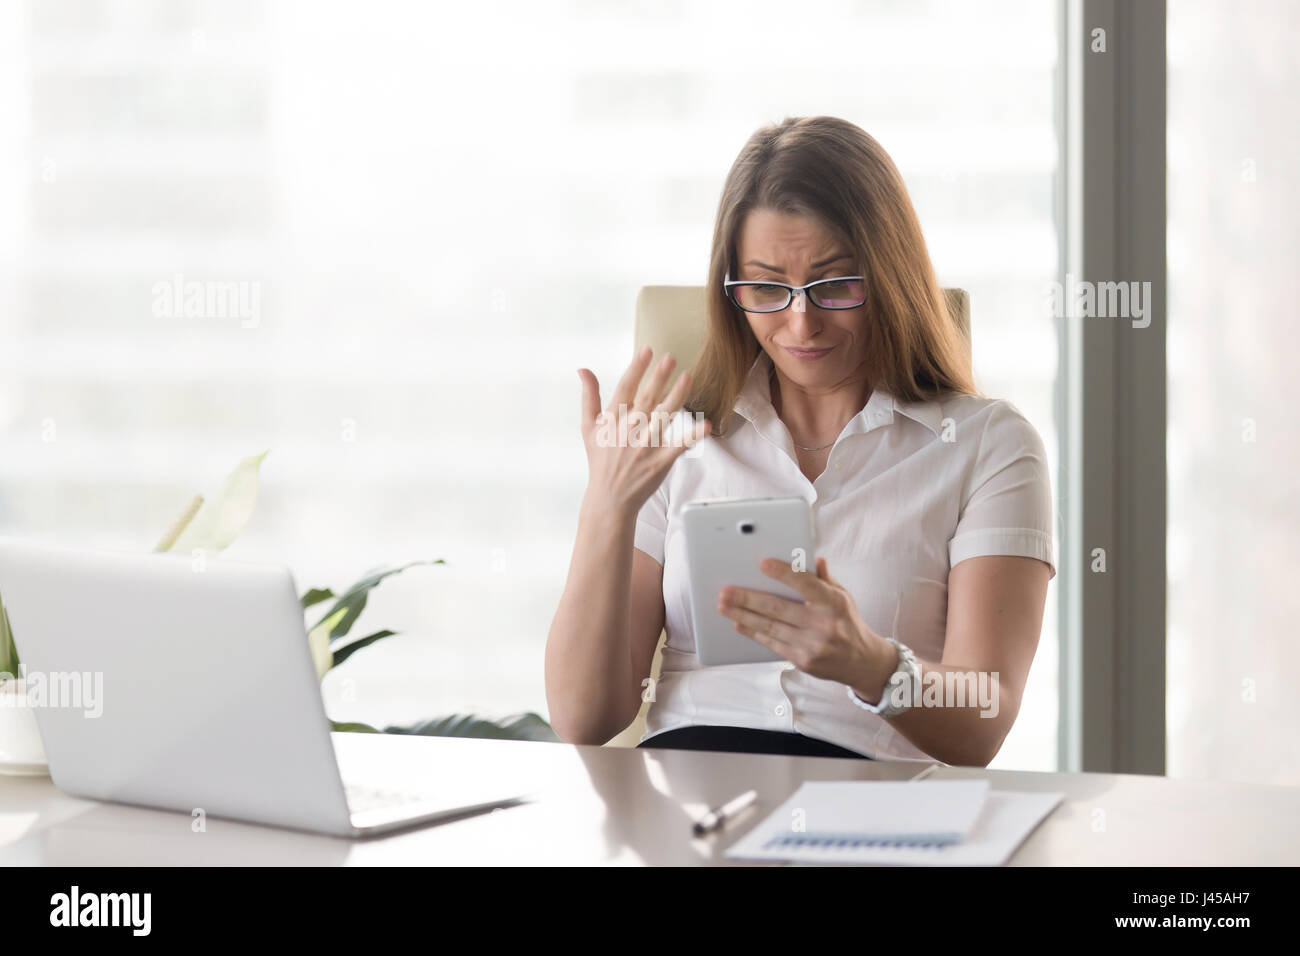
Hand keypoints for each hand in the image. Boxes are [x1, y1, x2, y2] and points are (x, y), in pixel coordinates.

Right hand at [577, 346, 710, 515]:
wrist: (609, 498)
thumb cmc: (600, 460)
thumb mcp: (588, 427)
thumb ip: (589, 397)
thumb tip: (583, 369)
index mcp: (612, 420)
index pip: (625, 388)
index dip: (636, 368)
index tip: (647, 350)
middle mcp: (628, 431)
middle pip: (646, 399)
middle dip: (658, 377)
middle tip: (671, 358)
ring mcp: (644, 447)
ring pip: (663, 417)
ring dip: (676, 397)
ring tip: (688, 377)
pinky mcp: (659, 463)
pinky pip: (678, 447)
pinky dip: (691, 437)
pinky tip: (705, 425)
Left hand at [717, 556, 895, 693]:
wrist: (863, 662)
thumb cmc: (848, 623)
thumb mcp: (843, 596)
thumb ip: (824, 578)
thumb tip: (814, 558)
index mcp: (833, 602)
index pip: (805, 583)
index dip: (782, 573)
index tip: (762, 564)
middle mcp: (822, 624)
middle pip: (778, 607)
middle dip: (747, 598)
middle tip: (726, 591)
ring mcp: (812, 644)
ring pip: (770, 626)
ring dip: (743, 615)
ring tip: (724, 606)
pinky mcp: (803, 660)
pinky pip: (772, 643)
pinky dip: (753, 632)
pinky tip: (739, 623)